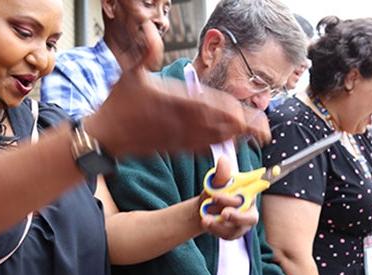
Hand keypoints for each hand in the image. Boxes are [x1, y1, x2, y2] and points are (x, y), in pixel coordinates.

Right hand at [87, 22, 269, 156]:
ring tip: (256, 136)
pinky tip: (230, 144)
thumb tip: (149, 28)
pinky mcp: (176, 148)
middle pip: (222, 126)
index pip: (213, 108)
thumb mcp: (130, 73)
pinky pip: (203, 149)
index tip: (249, 114)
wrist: (106, 137)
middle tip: (265, 130)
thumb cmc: (118, 104)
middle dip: (245, 129)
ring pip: (216, 140)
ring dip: (237, 138)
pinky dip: (220, 146)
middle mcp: (183, 122)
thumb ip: (146, 52)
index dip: (234, 112)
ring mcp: (180, 138)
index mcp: (177, 102)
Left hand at [200, 156, 258, 239]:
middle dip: (237, 216)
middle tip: (224, 213)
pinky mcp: (232, 234)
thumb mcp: (216, 182)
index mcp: (250, 195)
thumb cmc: (216, 191)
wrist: (205, 205)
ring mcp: (242, 225)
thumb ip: (221, 174)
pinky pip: (226, 235)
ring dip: (221, 226)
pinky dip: (215, 230)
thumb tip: (223, 161)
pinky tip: (205, 223)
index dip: (239, 197)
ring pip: (236, 229)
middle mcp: (250, 212)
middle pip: (250, 218)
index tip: (216, 196)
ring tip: (205, 220)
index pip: (252, 197)